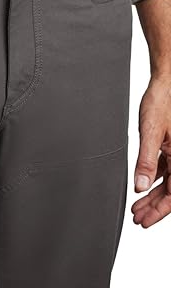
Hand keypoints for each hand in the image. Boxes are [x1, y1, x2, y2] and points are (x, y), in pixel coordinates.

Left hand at [132, 75, 170, 226]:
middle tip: (138, 218)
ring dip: (153, 195)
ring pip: (168, 182)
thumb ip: (146, 161)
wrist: (167, 84)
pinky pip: (166, 170)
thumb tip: (140, 186)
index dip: (159, 211)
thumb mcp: (151, 133)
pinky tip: (144, 187)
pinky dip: (154, 179)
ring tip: (137, 207)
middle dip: (154, 207)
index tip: (144, 221)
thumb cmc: (162, 102)